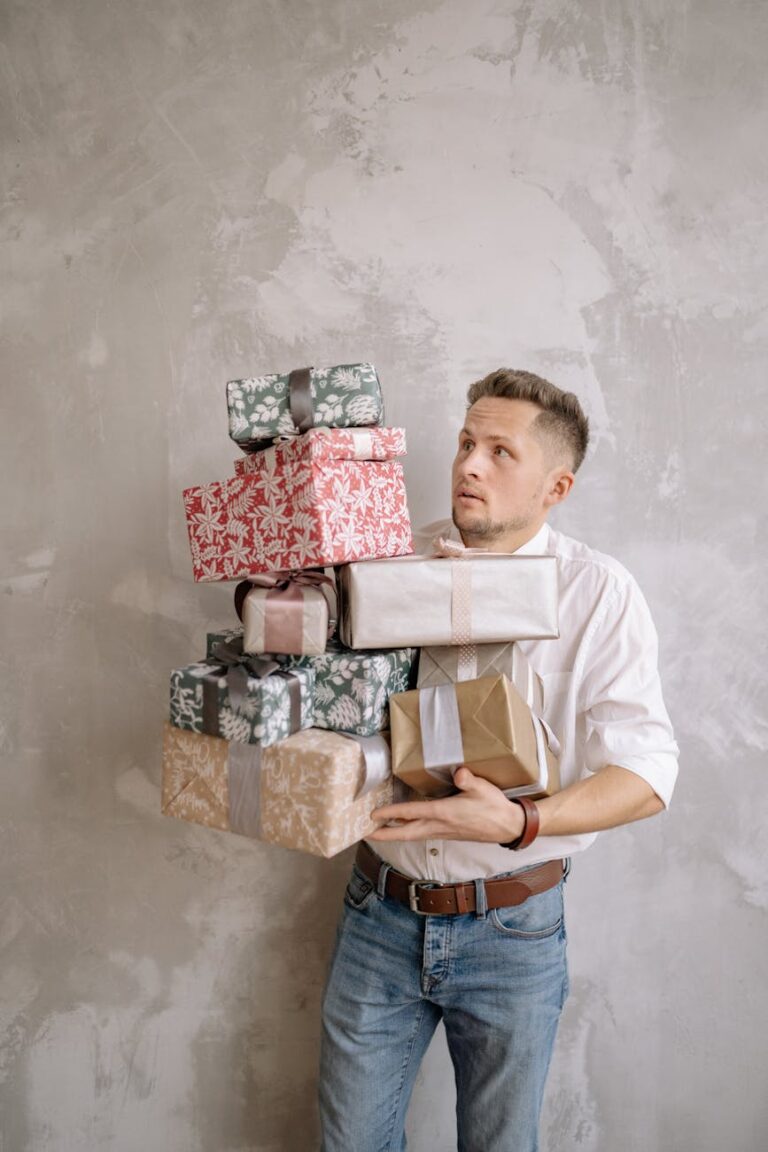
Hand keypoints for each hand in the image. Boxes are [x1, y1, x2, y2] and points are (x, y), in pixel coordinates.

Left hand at [368, 767, 525, 842]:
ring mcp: (442, 832)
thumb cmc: (494, 807)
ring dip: (393, 834)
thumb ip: (469, 780)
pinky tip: (403, 826)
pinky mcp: (447, 833)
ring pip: (412, 835)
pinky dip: (407, 831)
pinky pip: (421, 833)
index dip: (391, 814)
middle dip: (384, 834)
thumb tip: (458, 772)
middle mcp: (440, 825)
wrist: (508, 827)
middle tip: (365, 833)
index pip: (412, 813)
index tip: (374, 815)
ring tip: (377, 831)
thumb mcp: (483, 789)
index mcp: (445, 813)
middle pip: (405, 833)